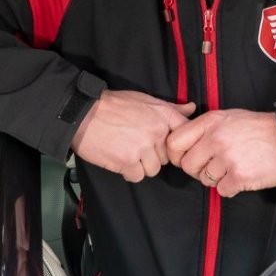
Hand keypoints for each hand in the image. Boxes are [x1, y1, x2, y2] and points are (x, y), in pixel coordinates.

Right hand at [71, 90, 196, 181]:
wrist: (82, 112)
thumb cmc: (112, 105)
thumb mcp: (144, 100)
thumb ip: (170, 108)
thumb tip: (192, 108)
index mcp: (163, 115)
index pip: (184, 136)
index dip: (177, 145)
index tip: (165, 146)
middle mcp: (157, 132)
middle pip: (166, 157)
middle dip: (152, 154)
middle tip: (134, 143)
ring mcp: (143, 147)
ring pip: (153, 169)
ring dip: (140, 165)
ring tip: (125, 150)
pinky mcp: (128, 161)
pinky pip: (137, 176)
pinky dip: (128, 171)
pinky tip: (118, 158)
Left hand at [166, 110, 275, 197]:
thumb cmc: (261, 129)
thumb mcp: (230, 117)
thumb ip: (206, 128)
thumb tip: (184, 144)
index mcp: (211, 122)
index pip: (174, 142)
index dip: (176, 155)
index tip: (186, 159)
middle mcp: (216, 138)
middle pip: (187, 165)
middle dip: (199, 170)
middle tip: (215, 167)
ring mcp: (227, 157)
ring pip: (205, 179)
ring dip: (217, 179)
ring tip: (233, 168)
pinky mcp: (239, 175)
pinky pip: (222, 190)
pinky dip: (231, 188)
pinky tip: (242, 177)